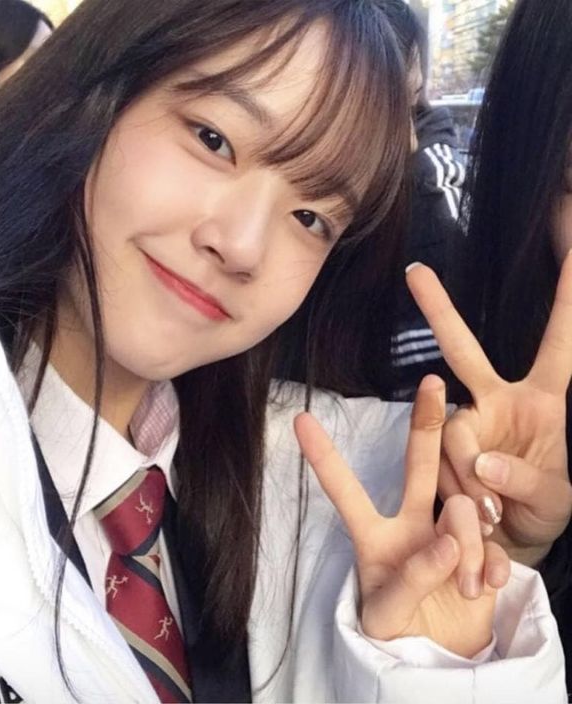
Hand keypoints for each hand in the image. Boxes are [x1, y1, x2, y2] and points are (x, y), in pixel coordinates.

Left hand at [294, 375, 509, 657]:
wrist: (440, 659)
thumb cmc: (395, 631)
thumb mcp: (386, 614)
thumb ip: (410, 578)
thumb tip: (447, 541)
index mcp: (373, 536)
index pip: (345, 491)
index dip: (325, 457)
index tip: (301, 419)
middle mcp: (410, 525)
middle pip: (418, 467)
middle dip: (425, 425)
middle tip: (432, 383)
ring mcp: (447, 534)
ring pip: (460, 511)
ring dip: (468, 547)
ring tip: (467, 586)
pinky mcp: (482, 552)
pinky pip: (494, 543)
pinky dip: (492, 564)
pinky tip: (487, 585)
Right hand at [407, 252, 571, 565]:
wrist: (506, 543)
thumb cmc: (544, 512)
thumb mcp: (557, 502)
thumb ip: (529, 483)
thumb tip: (482, 465)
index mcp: (543, 400)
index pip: (559, 339)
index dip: (565, 297)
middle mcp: (498, 402)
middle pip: (463, 349)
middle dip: (440, 310)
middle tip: (415, 273)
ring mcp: (466, 426)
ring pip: (448, 429)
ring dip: (469, 478)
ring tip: (493, 518)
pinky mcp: (440, 454)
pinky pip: (437, 463)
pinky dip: (457, 495)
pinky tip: (477, 519)